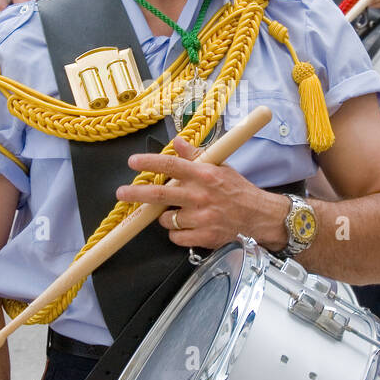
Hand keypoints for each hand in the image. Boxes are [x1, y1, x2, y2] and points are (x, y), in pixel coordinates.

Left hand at [118, 134, 286, 251]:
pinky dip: (176, 232)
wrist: (259, 216)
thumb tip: (178, 143)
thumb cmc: (238, 191)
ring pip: (166, 218)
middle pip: (160, 195)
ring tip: (175, 212)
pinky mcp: (204, 237)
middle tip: (121, 193)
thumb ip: (197, 156)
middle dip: (136, 194)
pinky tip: (185, 226)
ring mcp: (202, 218)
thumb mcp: (220, 167)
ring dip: (164, 216)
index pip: (171, 166)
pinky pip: (176, 236)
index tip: (133, 162)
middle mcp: (201, 196)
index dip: (149, 163)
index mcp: (204, 175)